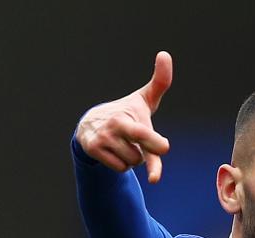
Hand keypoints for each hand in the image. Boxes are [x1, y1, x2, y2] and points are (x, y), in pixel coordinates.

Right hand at [75, 51, 173, 182]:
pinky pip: (119, 168)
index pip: (144, 134)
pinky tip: (114, 150)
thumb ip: (160, 83)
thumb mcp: (143, 99)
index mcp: (129, 117)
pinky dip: (121, 163)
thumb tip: (164, 53)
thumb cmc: (126, 112)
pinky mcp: (93, 150)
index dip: (155, 142)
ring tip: (123, 143)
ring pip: (131, 163)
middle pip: (139, 157)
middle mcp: (115, 128)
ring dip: (131, 157)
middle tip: (138, 143)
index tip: (165, 147)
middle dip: (143, 155)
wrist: (90, 122)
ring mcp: (102, 140)